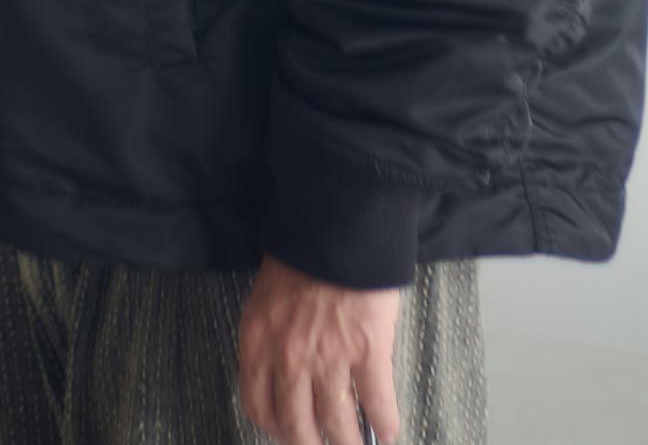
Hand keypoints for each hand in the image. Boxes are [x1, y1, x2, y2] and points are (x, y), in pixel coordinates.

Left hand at [238, 252, 401, 444]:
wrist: (337, 223)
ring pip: (336, 423)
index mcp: (259, 342)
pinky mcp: (367, 351)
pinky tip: (388, 431)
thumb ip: (272, 338)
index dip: (277, 428)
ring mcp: (329, 358)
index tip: (290, 433)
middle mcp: (289, 359)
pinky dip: (385, 422)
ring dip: (348, 443)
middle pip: (297, 427)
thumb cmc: (302, 254)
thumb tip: (288, 373)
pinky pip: (376, 402)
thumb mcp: (269, 297)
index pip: (259, 407)